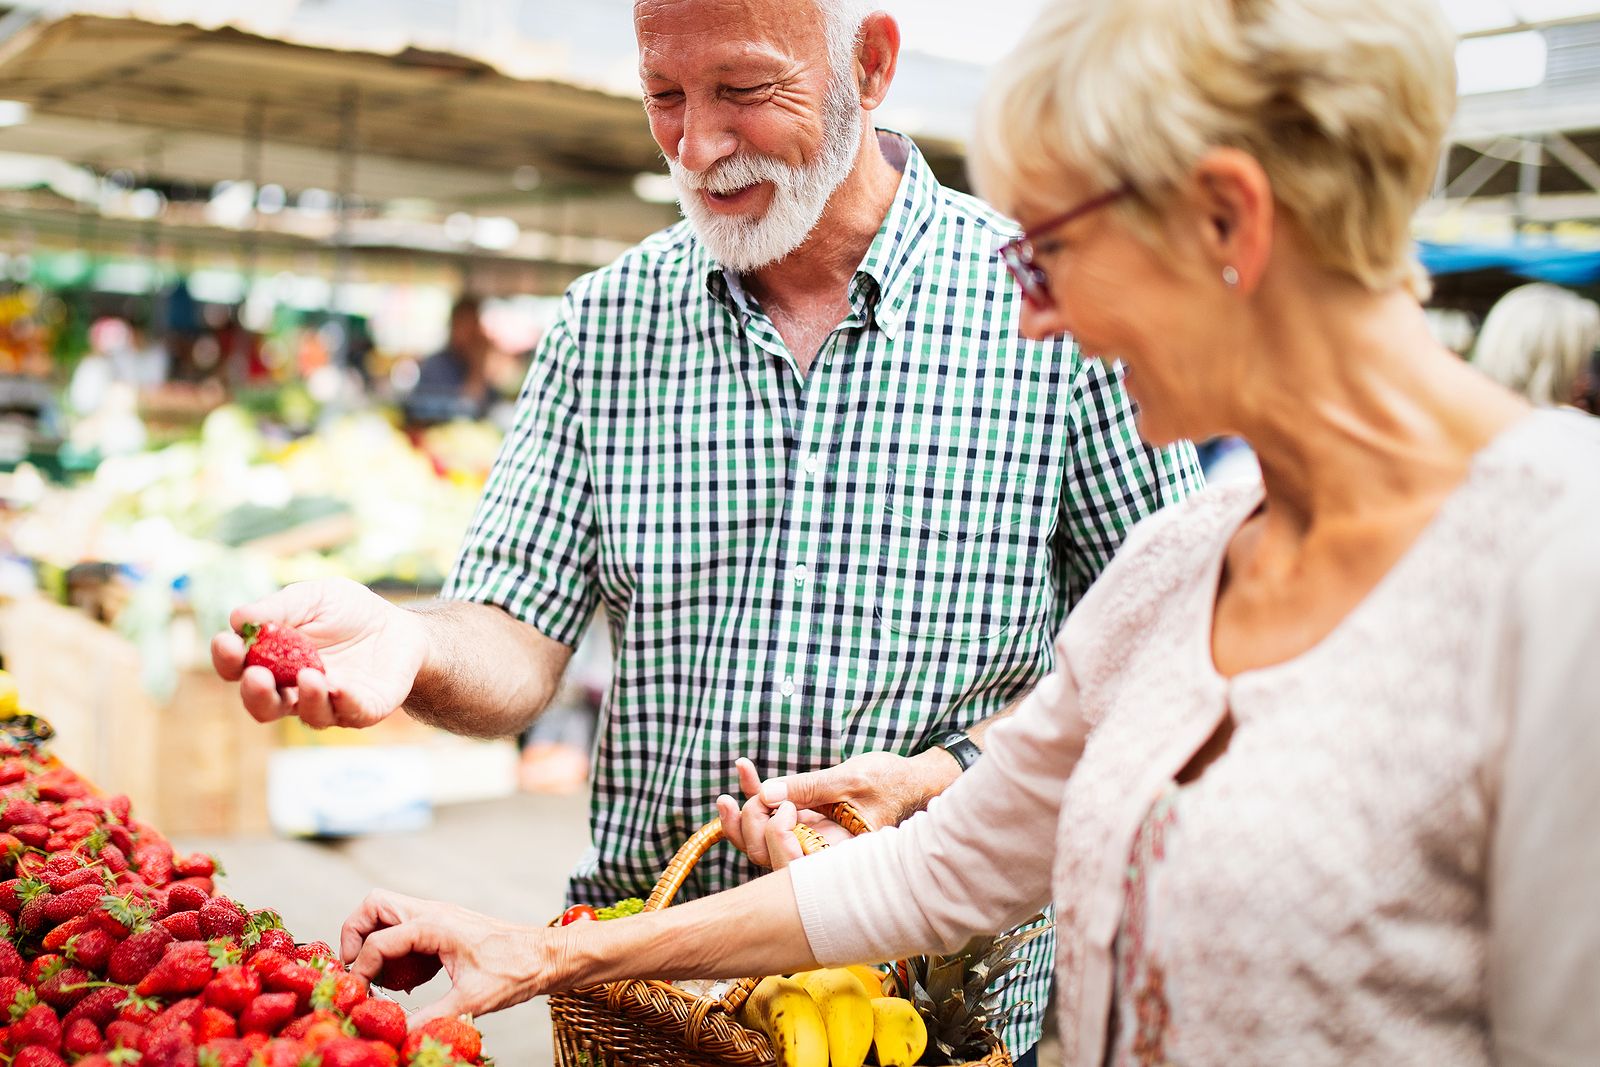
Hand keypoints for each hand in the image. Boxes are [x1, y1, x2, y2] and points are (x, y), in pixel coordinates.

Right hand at [210, 578, 429, 729]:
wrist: (399, 626)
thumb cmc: (348, 612)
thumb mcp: (314, 598)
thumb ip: (280, 607)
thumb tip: (240, 618)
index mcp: (272, 662)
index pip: (238, 668)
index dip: (227, 659)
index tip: (226, 642)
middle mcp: (293, 690)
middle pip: (263, 704)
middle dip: (256, 693)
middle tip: (256, 675)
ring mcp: (329, 703)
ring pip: (307, 713)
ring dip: (304, 697)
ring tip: (308, 675)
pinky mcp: (363, 709)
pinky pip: (350, 713)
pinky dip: (343, 702)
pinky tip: (339, 686)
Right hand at [341, 889, 553, 1024]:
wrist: (547, 957)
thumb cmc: (516, 971)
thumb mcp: (471, 1000)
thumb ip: (430, 1018)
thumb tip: (399, 1035)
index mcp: (435, 925)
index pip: (378, 939)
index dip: (361, 969)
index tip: (360, 997)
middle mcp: (433, 913)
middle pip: (373, 906)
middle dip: (355, 935)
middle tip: (360, 972)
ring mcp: (439, 918)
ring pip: (388, 913)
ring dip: (375, 943)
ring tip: (386, 980)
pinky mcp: (445, 929)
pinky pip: (406, 930)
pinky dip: (397, 951)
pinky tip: (411, 981)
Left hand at [716, 750, 959, 868]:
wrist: (910, 780)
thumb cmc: (890, 781)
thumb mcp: (850, 779)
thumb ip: (809, 788)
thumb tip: (767, 793)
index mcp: (835, 855)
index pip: (790, 865)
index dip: (773, 839)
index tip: (781, 804)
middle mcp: (817, 854)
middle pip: (766, 856)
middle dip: (749, 824)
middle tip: (755, 791)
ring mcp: (808, 839)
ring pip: (760, 841)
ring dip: (742, 812)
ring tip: (739, 778)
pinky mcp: (804, 822)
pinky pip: (769, 816)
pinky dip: (754, 793)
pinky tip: (744, 767)